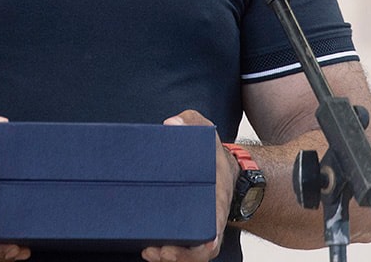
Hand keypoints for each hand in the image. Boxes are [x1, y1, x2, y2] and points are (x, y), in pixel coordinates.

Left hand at [140, 110, 235, 261]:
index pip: (215, 228)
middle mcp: (210, 220)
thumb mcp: (206, 132)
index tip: (196, 245)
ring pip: (189, 253)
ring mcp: (199, 227)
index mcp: (216, 200)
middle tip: (156, 250)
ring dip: (170, 257)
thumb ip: (191, 121)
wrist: (223, 171)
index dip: (206, 241)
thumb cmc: (211, 155)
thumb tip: (171, 123)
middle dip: (179, 255)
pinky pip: (181, 246)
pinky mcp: (186, 229)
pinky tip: (147, 249)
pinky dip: (166, 252)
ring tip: (147, 252)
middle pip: (200, 250)